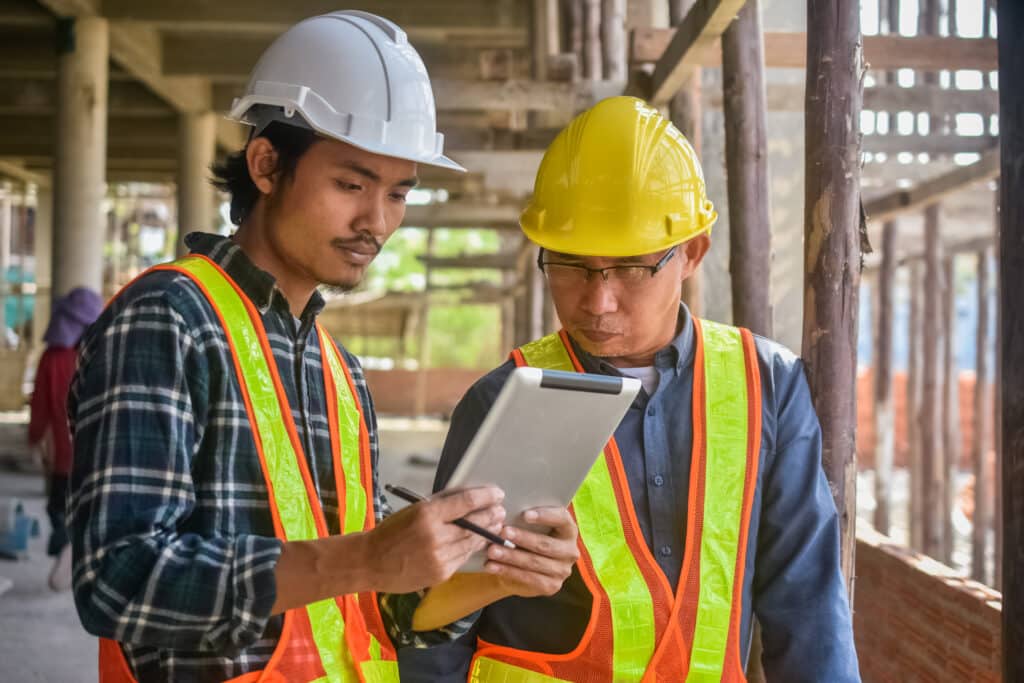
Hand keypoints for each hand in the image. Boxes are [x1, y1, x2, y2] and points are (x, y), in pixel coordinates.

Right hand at [366, 486, 505, 593]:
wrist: (370, 562)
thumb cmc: (391, 531)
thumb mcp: (413, 510)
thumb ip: (441, 506)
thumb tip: (469, 499)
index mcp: (427, 514)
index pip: (466, 502)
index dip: (486, 497)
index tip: (497, 493)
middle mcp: (435, 536)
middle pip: (474, 524)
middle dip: (491, 516)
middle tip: (500, 510)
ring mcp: (439, 557)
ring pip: (472, 543)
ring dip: (486, 533)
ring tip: (494, 525)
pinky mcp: (441, 573)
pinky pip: (463, 558)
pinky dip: (471, 548)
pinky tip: (478, 542)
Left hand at [483, 506, 578, 596]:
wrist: (521, 566)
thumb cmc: (525, 536)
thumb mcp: (527, 525)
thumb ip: (523, 517)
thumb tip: (504, 510)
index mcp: (568, 529)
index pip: (562, 518)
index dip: (545, 516)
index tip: (525, 514)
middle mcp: (570, 550)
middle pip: (545, 544)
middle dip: (522, 538)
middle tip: (502, 532)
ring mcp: (563, 570)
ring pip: (534, 562)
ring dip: (511, 556)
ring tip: (492, 550)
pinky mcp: (552, 586)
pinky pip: (529, 578)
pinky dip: (508, 571)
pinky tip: (493, 566)